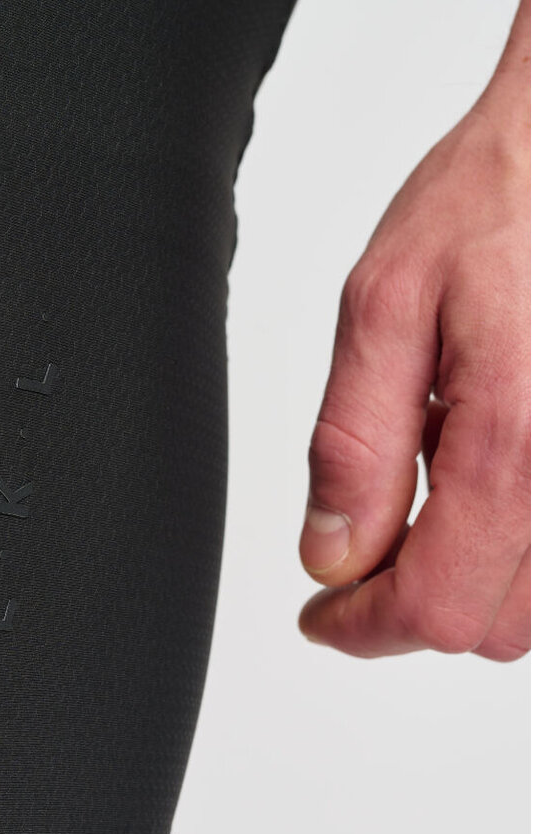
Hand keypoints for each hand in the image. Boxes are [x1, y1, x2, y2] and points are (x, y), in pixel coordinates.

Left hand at [297, 0, 530, 659]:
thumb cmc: (500, 204)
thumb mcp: (383, 306)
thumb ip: (355, 446)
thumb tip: (333, 556)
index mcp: (514, 438)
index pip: (434, 607)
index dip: (361, 629)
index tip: (321, 615)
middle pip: (489, 626)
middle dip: (408, 607)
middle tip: (358, 554)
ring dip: (465, 580)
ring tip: (428, 490)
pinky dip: (513, 549)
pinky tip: (486, 480)